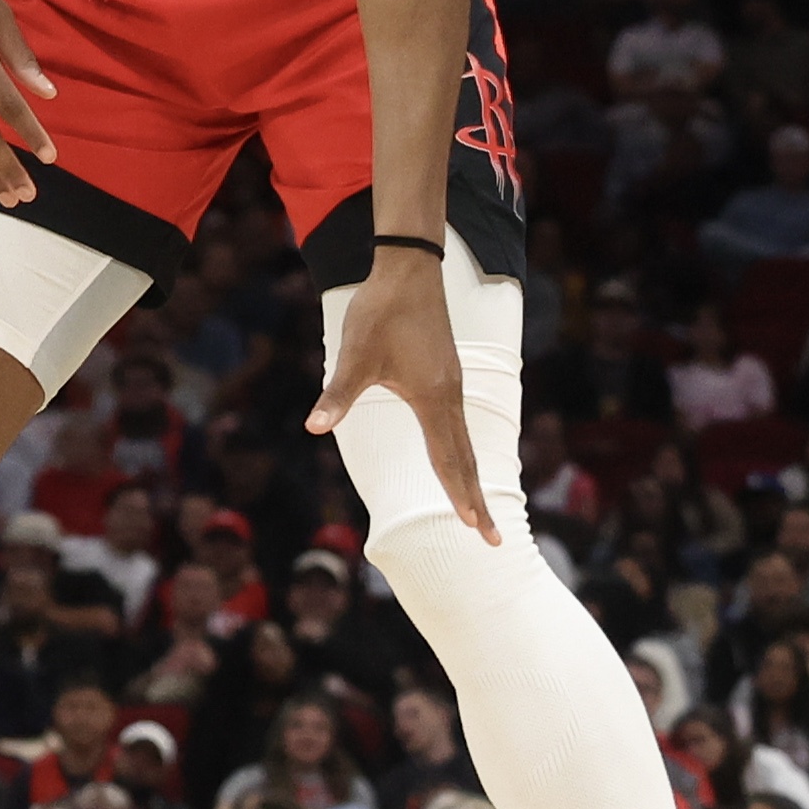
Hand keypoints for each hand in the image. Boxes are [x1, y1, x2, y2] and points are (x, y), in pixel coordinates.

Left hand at [306, 254, 493, 542]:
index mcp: (433, 398)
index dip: (459, 496)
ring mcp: (453, 385)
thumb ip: (338, 395)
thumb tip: (314, 426)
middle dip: (477, 500)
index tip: (476, 527)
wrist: (408, 270)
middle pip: (466, 459)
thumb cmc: (381, 311)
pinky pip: (460, 426)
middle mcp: (450, 396)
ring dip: (471, 478)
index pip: (448, 459)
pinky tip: (459, 459)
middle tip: (493, 538)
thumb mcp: (354, 354)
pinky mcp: (447, 375)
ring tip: (480, 509)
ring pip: (466, 443)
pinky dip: (464, 453)